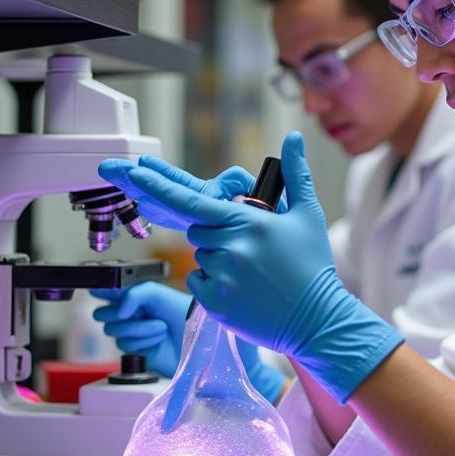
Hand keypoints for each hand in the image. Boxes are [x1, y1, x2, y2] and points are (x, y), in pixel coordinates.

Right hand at [91, 282, 189, 377]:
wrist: (196, 337)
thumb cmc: (181, 312)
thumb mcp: (157, 293)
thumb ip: (133, 294)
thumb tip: (119, 312)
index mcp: (133, 296)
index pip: (106, 291)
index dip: (99, 291)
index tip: (99, 291)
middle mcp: (128, 313)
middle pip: (100, 313)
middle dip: (118, 313)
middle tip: (138, 312)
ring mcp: (130, 332)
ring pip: (111, 329)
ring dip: (138, 328)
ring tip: (160, 327)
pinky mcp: (134, 350)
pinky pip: (124, 345)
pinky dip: (143, 341)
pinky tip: (158, 340)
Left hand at [115, 132, 402, 402]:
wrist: (319, 319)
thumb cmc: (312, 266)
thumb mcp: (308, 215)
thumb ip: (296, 173)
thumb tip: (293, 137)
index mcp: (249, 222)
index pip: (193, 201)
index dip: (159, 187)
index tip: (135, 173)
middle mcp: (232, 247)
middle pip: (199, 231)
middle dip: (217, 234)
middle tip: (250, 249)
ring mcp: (222, 277)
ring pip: (201, 257)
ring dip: (218, 260)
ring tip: (253, 272)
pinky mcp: (216, 304)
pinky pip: (198, 283)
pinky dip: (213, 284)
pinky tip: (243, 289)